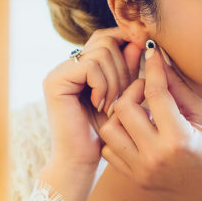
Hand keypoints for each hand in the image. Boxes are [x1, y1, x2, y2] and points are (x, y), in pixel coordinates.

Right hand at [41, 29, 142, 200]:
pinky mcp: (55, 81)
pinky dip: (103, 85)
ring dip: (115, 79)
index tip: (146, 54)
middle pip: (105, 41)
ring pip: (101, 52)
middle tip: (121, 96)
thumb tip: (140, 41)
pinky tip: (99, 105)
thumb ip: (129, 70)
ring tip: (111, 105)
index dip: (126, 43)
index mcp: (81, 66)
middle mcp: (66, 65)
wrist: (82, 161)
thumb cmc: (105, 136)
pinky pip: (90, 66)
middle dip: (123, 66)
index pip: (107, 38)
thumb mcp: (123, 97)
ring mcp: (58, 72)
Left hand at [98, 45, 201, 200]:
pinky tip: (136, 130)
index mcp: (178, 139)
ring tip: (140, 110)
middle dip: (133, 89)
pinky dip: (118, 135)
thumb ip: (180, 89)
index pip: (155, 93)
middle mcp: (155, 156)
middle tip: (147, 88)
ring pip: (109, 129)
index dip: (153, 68)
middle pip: (123, 108)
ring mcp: (142, 170)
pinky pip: (109, 150)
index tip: (152, 53)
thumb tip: (160, 60)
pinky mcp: (135, 179)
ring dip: (121, 114)